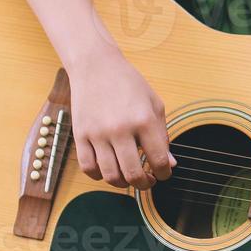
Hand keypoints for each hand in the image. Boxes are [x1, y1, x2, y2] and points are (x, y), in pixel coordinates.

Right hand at [69, 46, 175, 189]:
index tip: (163, 173)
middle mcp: (120, 129)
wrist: (96, 66)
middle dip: (144, 184)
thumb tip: (170, 164)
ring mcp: (98, 133)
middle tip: (148, 181)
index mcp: (144, 120)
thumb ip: (162, 136)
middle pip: (133, 174)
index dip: (164, 173)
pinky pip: (88, 167)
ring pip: (110, 175)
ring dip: (123, 183)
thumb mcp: (154, 105)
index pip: (158, 160)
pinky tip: (108, 169)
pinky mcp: (80, 135)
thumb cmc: (129, 84)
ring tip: (129, 177)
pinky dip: (99, 175)